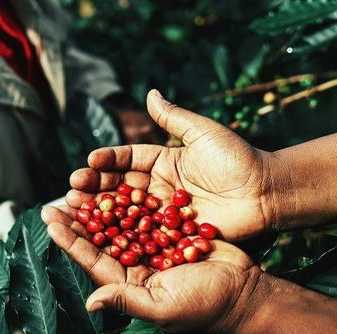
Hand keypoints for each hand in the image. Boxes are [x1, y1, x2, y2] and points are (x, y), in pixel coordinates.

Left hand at [41, 205, 259, 333]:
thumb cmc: (204, 305)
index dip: (70, 241)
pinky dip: (130, 200)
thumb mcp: (162, 307)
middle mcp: (136, 266)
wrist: (243, 290)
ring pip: (119, 224)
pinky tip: (115, 183)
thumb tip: (90, 303)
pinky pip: (145, 214)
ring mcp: (153, 249)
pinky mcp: (170, 234)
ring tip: (80, 186)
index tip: (51, 220)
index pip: (92, 260)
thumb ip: (126, 301)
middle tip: (57, 199)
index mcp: (128, 284)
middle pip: (100, 240)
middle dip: (78, 220)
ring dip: (100, 206)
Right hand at [69, 90, 279, 241]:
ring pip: (127, 212)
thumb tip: (149, 93)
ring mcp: (164, 213)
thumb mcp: (204, 133)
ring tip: (76, 210)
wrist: (265, 193)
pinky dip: (123, 235)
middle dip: (95, 188)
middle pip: (121, 188)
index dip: (108, 161)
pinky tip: (101, 236)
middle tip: (71, 190)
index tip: (88, 162)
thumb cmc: (237, 159)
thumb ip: (174, 118)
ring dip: (101, 212)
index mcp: (164, 161)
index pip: (129, 160)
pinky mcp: (172, 234)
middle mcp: (160, 187)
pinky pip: (144, 234)